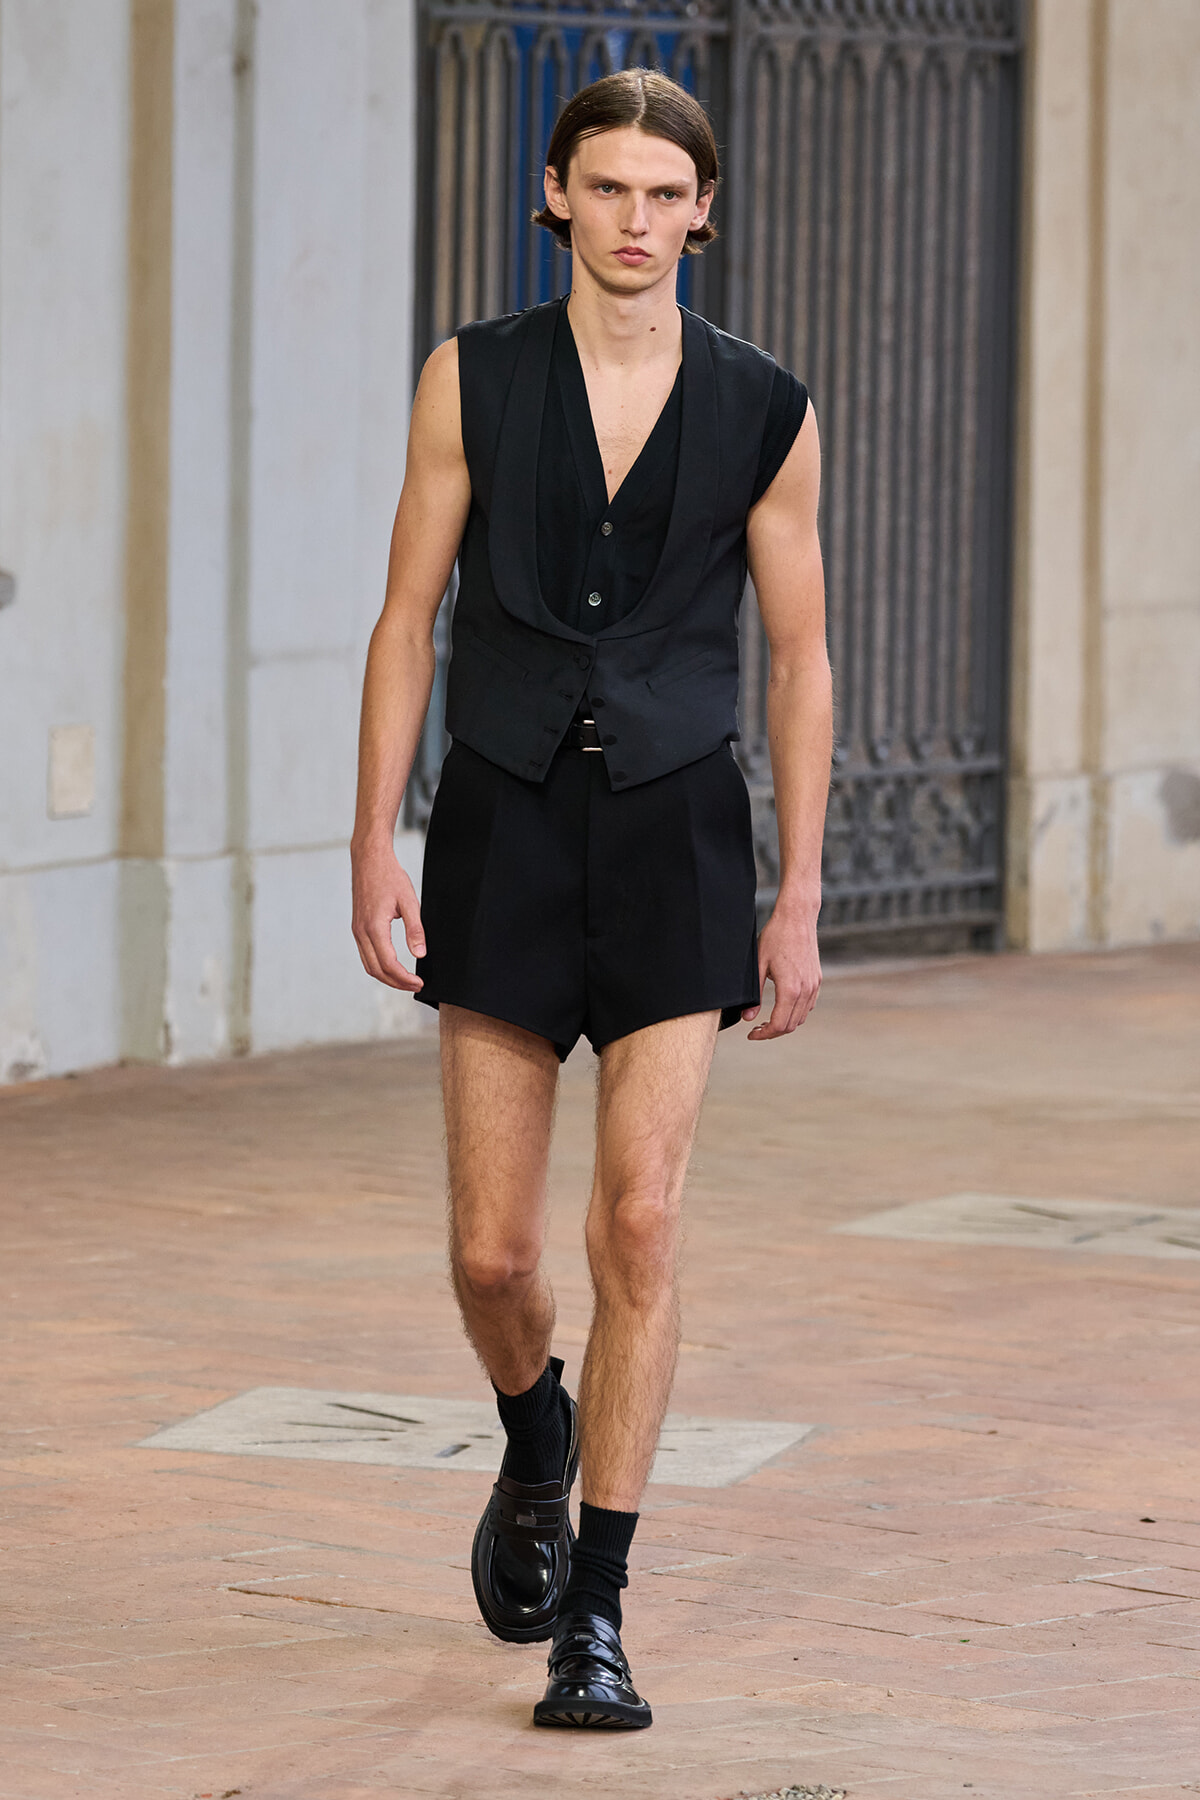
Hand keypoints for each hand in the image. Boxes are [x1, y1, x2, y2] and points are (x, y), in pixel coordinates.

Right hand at [351, 838, 425, 991]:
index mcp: (374, 927)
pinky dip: (378, 966)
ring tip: (405, 980)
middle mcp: (361, 932)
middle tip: (415, 986)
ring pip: (368, 965)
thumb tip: (420, 954)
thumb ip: (415, 929)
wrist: (369, 859)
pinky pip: (365, 955)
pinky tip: (392, 965)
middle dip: (396, 982)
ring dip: (386, 977)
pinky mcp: (357, 927)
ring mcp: (356, 930)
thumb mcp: (409, 901)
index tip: (419, 983)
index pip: (389, 964)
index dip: (404, 978)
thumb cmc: (389, 876)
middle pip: (376, 970)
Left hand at [742, 899, 820, 1039]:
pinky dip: (795, 1012)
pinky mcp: (817, 980)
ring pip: (801, 1018)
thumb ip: (754, 995)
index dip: (763, 1034)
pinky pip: (808, 1006)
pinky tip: (782, 1006)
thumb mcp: (758, 965)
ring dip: (785, 1023)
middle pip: (791, 1025)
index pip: (779, 1025)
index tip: (751, 1033)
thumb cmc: (776, 937)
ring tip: (767, 1020)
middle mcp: (806, 990)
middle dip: (772, 1032)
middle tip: (756, 1028)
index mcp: (790, 989)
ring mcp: (814, 985)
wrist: (797, 918)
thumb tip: (748, 1017)